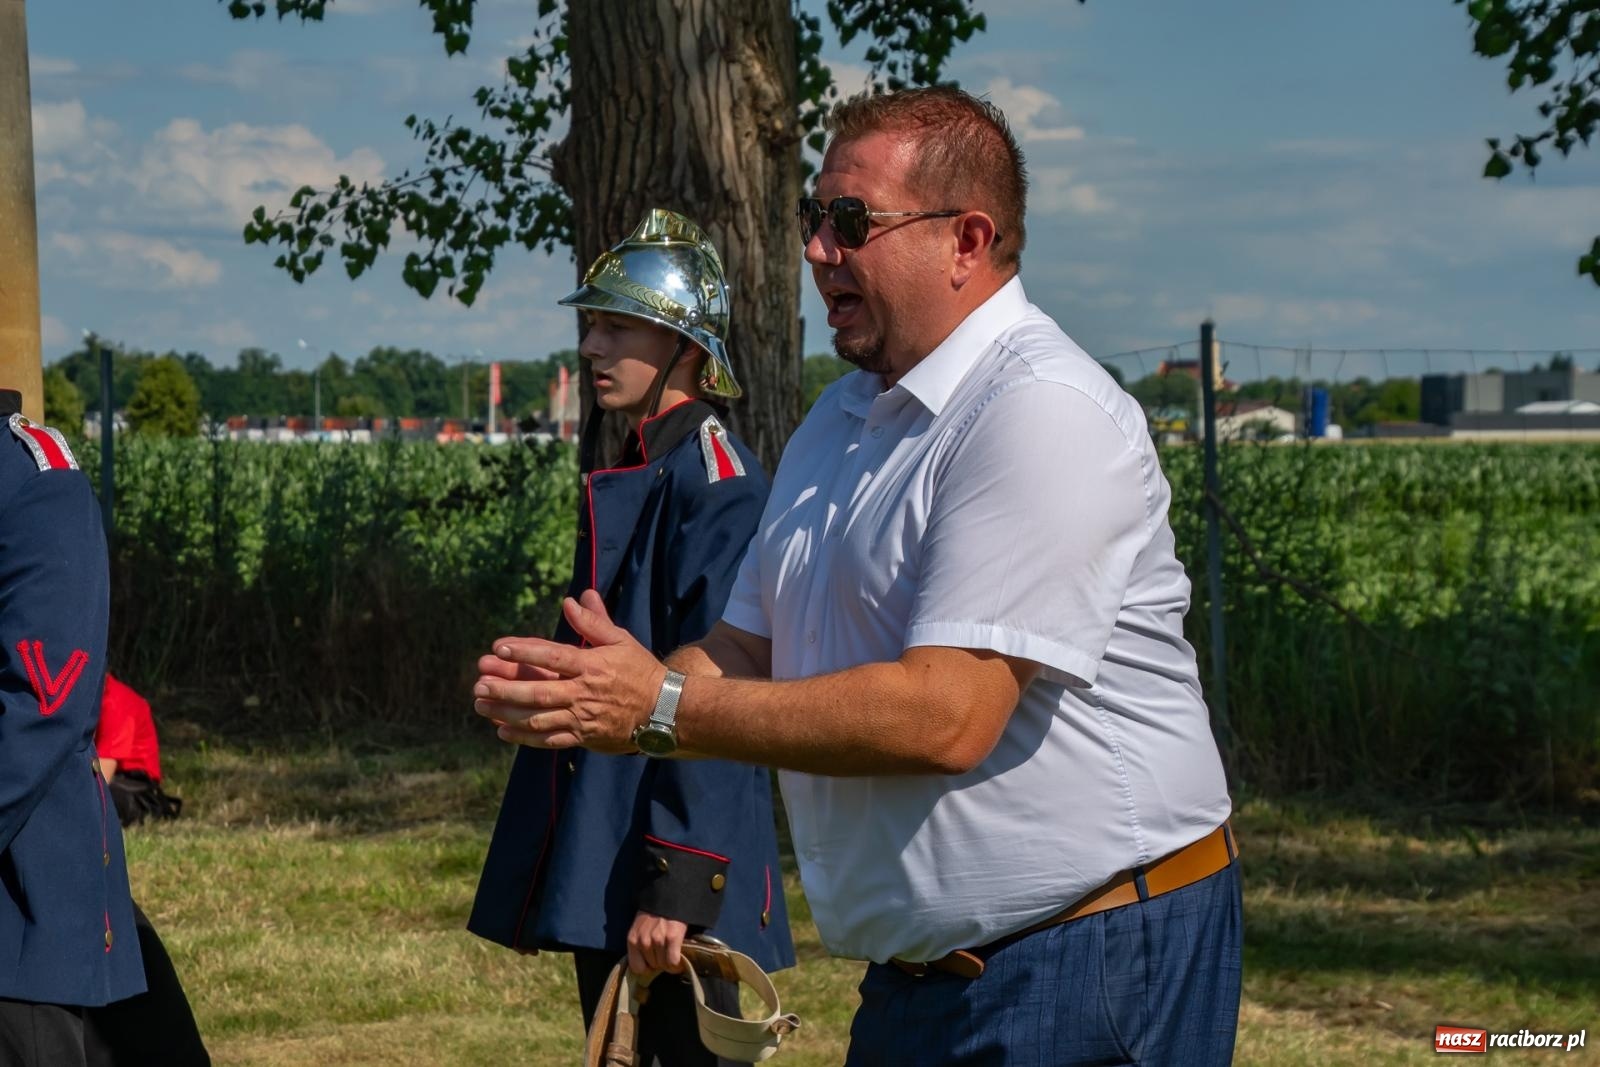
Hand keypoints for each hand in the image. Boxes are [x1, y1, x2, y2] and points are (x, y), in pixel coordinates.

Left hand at [473, 589, 666, 753]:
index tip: (498, 647)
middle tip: (478, 684)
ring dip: (507, 713)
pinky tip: (502, 731)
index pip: (553, 656)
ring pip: (538, 718)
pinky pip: (549, 739)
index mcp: (591, 665)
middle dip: (505, 689)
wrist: (663, 710)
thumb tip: (572, 600)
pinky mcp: (583, 737)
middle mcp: (584, 693)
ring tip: (481, 706)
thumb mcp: (620, 640)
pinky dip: (524, 738)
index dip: (524, 652)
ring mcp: (582, 718)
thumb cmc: (639, 670)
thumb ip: (593, 622)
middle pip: (539, 692)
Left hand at [627, 911, 688, 974]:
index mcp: (632, 939)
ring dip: (670, 963)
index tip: (653, 963)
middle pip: (653, 966)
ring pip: (664, 965)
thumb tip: (647, 966)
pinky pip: (673, 961)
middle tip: (665, 953)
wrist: (668, 897)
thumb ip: (639, 944)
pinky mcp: (672, 938)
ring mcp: (657, 940)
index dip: (647, 968)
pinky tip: (680, 959)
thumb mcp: (639, 928)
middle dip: (660, 962)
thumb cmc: (653, 914)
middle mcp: (643, 941)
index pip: (637, 968)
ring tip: (673, 953)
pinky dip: (677, 964)